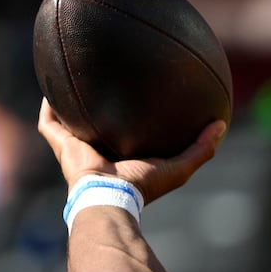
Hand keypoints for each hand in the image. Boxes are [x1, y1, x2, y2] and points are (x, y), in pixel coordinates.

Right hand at [36, 100, 225, 202]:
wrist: (109, 196)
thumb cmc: (143, 186)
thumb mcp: (179, 167)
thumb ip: (201, 149)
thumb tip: (221, 125)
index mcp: (122, 156)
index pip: (125, 134)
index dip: (131, 118)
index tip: (138, 98)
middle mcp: (97, 151)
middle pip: (96, 124)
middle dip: (99, 106)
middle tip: (104, 81)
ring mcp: (76, 148)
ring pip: (68, 121)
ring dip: (69, 101)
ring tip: (71, 75)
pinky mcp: (61, 144)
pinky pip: (49, 121)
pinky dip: (49, 104)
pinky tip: (53, 82)